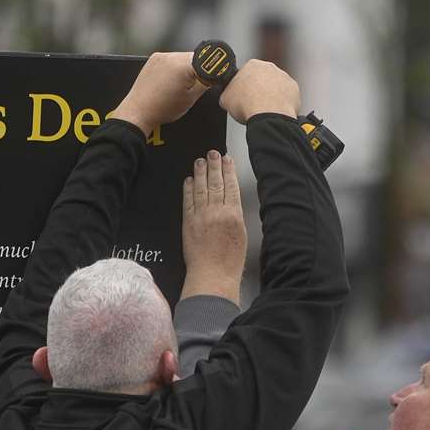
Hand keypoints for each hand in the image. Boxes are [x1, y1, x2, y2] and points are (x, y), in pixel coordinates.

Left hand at [110, 52, 206, 134]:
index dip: (210, 70)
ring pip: (183, 57)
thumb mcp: (191, 98)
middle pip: (195, 58)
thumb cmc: (162, 109)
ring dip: (185, 68)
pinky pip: (171, 59)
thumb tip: (214, 74)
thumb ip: (206, 82)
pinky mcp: (154, 58)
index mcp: (183, 65)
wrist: (138, 111)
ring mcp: (161, 56)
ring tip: (177, 85)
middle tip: (191, 85)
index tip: (208, 79)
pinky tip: (169, 81)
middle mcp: (172, 56)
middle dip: (197, 69)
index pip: (207, 61)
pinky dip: (174, 67)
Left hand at [181, 149, 245, 300]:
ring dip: (200, 173)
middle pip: (216, 183)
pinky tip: (188, 180)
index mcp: (233, 215)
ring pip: (201, 188)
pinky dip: (188, 189)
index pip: (231, 186)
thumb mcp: (241, 235)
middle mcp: (217, 212)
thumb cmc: (229, 262)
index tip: (227, 160)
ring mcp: (201, 216)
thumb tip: (231, 204)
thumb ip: (235, 216)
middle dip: (214, 165)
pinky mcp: (188, 223)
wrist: (212, 275)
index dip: (228, 171)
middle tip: (213, 153)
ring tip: (200, 161)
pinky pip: (188, 201)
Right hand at [218, 59, 299, 123]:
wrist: (268, 115)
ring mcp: (284, 77)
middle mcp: (270, 67)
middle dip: (257, 89)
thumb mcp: (225, 98)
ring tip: (263, 110)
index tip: (241, 95)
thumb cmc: (248, 105)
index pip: (245, 73)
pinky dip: (281, 103)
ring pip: (275, 87)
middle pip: (262, 78)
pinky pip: (286, 96)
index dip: (241, 86)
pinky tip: (274, 112)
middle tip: (252, 103)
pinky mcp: (294, 89)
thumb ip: (227, 93)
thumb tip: (227, 96)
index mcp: (252, 65)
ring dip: (270, 96)